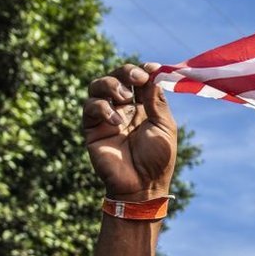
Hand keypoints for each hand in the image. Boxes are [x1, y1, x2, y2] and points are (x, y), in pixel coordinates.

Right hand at [83, 63, 176, 200]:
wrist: (142, 186)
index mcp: (143, 106)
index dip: (143, 70)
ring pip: (98, 85)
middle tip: (137, 79)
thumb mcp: (165, 127)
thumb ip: (157, 102)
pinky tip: (116, 121)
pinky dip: (101, 107)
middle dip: (126, 71)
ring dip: (110, 84)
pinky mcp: (92, 129)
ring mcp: (106, 116)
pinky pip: (89, 107)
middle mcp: (123, 108)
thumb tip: (154, 75)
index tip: (151, 69)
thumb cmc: (158, 160)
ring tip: (123, 97)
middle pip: (117, 76)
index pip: (138, 79)